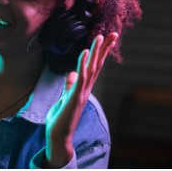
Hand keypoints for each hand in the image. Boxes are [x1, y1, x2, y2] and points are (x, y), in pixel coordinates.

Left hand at [44, 32, 117, 167]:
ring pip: (91, 69)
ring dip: (96, 53)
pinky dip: (82, 64)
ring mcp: (82, 93)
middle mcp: (85, 89)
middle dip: (105, 49)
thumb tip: (71, 74)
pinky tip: (84, 52)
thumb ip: (69, 86)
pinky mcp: (75, 97)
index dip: (100, 53)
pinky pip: (80, 78)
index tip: (106, 39)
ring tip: (100, 37)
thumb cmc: (61, 119)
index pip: (94, 67)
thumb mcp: (64, 99)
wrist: (58, 136)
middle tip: (113, 33)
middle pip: (97, 65)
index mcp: (83, 88)